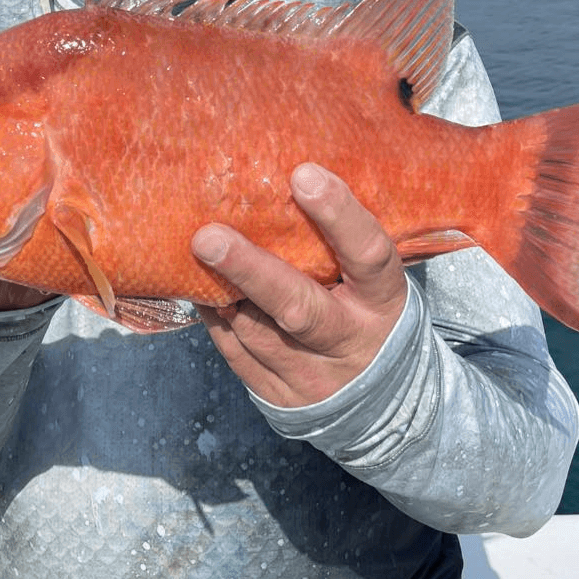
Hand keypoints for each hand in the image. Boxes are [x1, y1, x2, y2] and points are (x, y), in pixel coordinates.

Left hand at [192, 163, 407, 407]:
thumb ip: (342, 244)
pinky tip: (201, 287)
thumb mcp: (376, 281)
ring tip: (191, 253)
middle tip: (207, 237)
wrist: (386, 403)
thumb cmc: (369, 312)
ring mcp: (312, 377)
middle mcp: (349, 342)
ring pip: (255, 331)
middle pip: (296, 307)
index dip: (338, 215)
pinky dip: (214, 317)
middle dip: (249, 270)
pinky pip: (235, 352)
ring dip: (221, 292)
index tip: (303, 174)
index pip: (367, 254)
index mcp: (383, 301)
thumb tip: (289, 177)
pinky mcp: (278, 397)